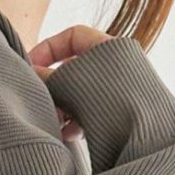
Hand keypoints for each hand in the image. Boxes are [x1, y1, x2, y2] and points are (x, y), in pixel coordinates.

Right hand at [26, 25, 115, 142]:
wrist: (145, 138)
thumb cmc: (110, 103)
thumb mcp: (72, 85)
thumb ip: (47, 77)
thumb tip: (30, 74)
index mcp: (111, 48)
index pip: (73, 36)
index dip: (48, 48)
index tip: (29, 67)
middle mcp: (117, 67)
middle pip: (74, 68)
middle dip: (53, 85)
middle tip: (38, 100)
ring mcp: (119, 92)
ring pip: (80, 94)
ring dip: (62, 107)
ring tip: (52, 121)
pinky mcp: (119, 116)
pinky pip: (91, 113)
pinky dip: (76, 121)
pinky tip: (66, 135)